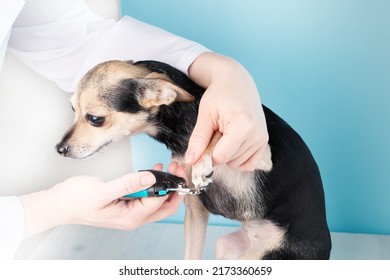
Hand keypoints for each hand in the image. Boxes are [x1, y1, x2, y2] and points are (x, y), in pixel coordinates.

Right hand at [20, 163, 185, 238]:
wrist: (60, 204)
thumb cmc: (76, 201)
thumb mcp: (102, 191)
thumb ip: (128, 184)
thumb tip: (150, 178)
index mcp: (131, 217)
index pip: (160, 202)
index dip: (171, 186)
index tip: (176, 170)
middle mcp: (133, 217)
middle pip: (164, 205)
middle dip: (174, 187)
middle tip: (178, 168)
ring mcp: (130, 211)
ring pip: (157, 200)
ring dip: (165, 184)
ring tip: (170, 166)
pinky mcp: (126, 203)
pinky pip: (145, 195)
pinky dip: (153, 183)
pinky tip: (154, 170)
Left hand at [185, 52, 268, 170]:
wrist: (236, 81)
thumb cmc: (219, 94)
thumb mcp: (205, 115)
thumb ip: (198, 140)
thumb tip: (190, 161)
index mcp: (242, 127)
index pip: (220, 157)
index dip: (207, 152)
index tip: (206, 138)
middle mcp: (256, 135)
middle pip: (228, 161)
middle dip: (217, 151)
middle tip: (216, 130)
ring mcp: (262, 139)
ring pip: (237, 164)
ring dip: (227, 154)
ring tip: (225, 132)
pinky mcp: (263, 141)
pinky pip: (248, 164)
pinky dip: (237, 158)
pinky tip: (231, 143)